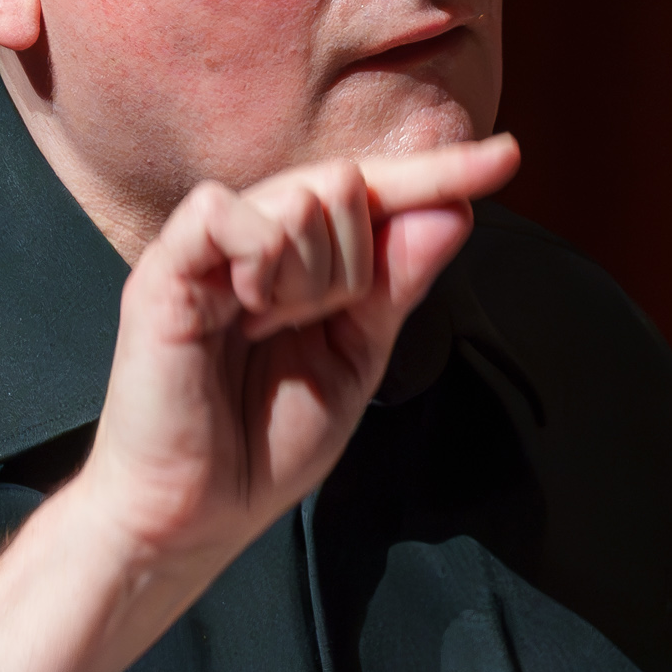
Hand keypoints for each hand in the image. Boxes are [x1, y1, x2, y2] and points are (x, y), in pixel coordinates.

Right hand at [0, 131, 521, 671]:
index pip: (376, 193)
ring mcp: (208, 248)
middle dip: (356, 263)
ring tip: (271, 327)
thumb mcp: (357, 361)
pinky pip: (223, 211)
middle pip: (345, 183)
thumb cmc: (265, 443)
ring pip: (302, 197)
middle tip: (311, 324)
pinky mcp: (163, 269)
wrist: (197, 514)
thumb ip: (398, 285)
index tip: (507, 157)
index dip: (438, 172)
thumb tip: (453, 211)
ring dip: (313, 276)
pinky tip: (249, 305)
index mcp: (301, 257)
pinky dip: (259, 254)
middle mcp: (256, 237)